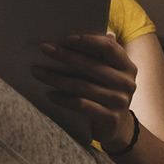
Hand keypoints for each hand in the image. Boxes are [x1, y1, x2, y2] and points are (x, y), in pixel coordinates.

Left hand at [32, 32, 138, 149]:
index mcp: (126, 66)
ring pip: (83, 86)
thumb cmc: (104, 91)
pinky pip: (82, 105)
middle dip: (65, 55)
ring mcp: (120, 101)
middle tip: (44, 48)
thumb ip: (96, 55)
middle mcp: (126, 83)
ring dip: (56, 78)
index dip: (88, 41)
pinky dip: (63, 99)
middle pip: (91, 66)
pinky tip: (49, 94)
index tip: (65, 38)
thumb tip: (69, 36)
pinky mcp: (110, 118)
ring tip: (37, 71)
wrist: (116, 127)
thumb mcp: (106, 73)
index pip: (110, 48)